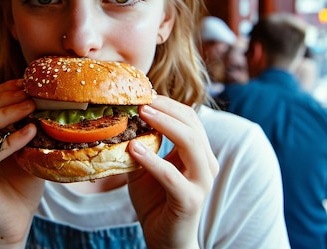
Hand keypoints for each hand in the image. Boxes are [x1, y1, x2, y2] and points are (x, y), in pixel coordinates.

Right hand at [0, 79, 41, 247]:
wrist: (14, 221)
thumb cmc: (21, 184)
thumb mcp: (27, 148)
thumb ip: (29, 125)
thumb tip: (47, 98)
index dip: (4, 89)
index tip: (28, 81)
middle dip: (6, 97)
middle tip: (32, 93)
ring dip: (8, 112)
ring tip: (32, 107)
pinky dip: (12, 140)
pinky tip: (30, 131)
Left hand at [127, 95, 218, 248]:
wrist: (165, 239)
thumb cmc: (156, 200)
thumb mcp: (147, 165)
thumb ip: (142, 143)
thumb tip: (121, 117)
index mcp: (198, 153)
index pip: (189, 118)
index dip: (168, 103)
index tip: (144, 92)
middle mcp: (206, 164)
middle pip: (192, 125)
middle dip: (166, 108)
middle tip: (142, 98)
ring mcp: (201, 182)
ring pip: (190, 144)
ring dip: (164, 125)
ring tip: (141, 114)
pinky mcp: (190, 200)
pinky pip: (171, 175)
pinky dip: (153, 160)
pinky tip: (134, 149)